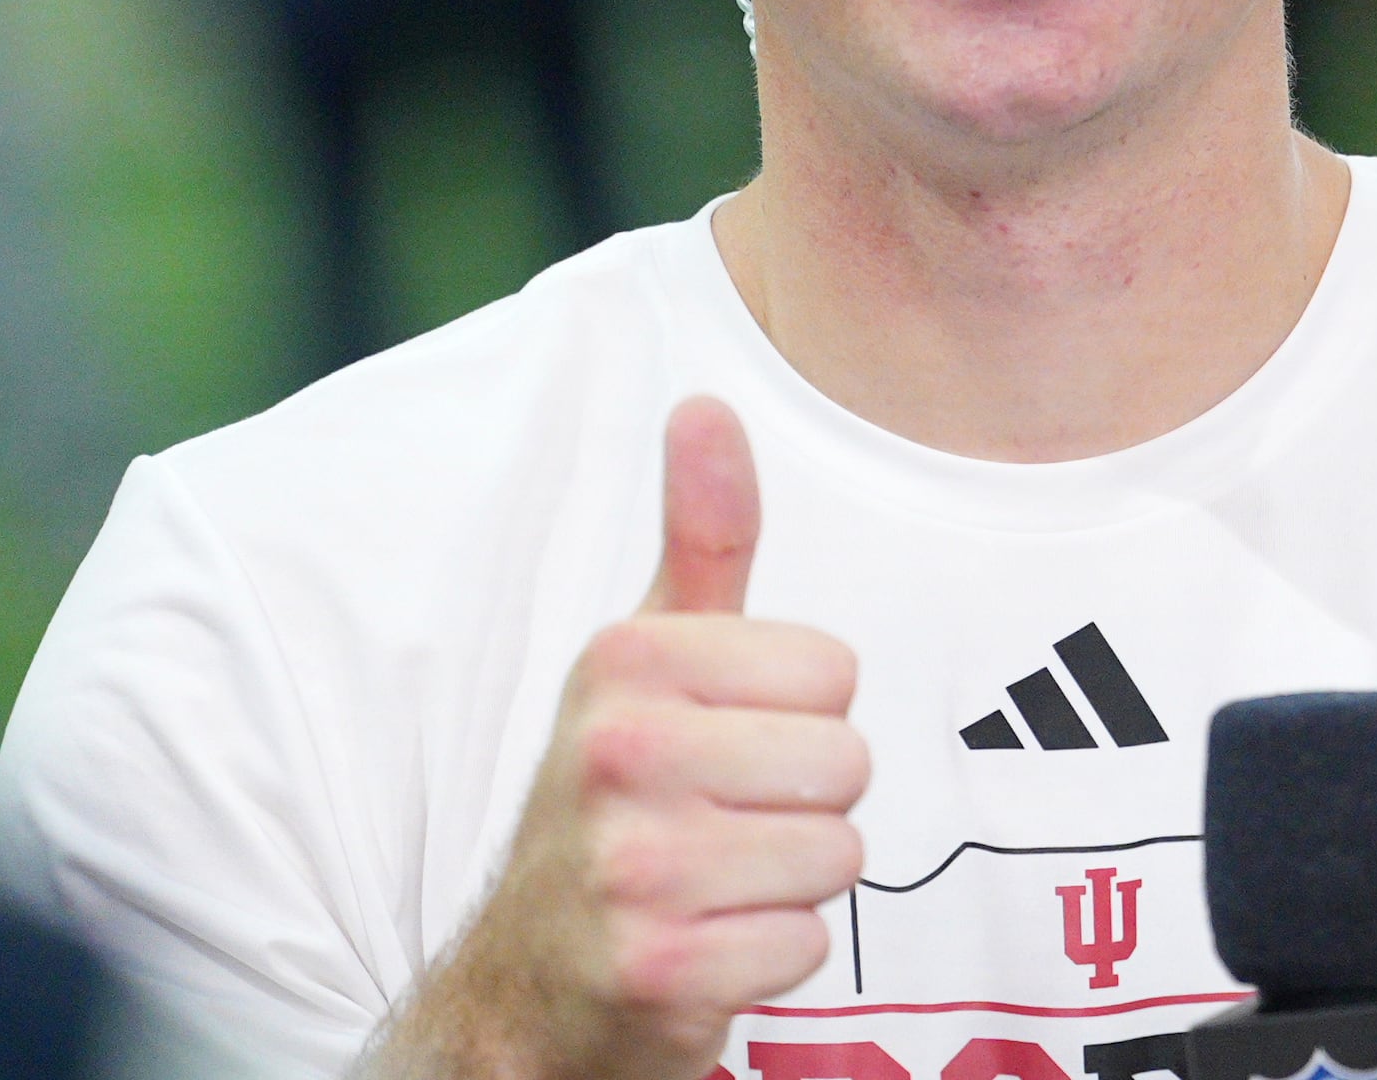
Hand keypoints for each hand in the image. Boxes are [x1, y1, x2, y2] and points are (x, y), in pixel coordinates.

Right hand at [371, 398, 867, 1079]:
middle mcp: (617, 753)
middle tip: (725, 819)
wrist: (529, 974)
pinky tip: (707, 942)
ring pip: (838, 858)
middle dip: (807, 803)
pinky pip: (805, 946)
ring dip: (794, 882)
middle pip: (847, 763)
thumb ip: (702, 534)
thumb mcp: (648, 654)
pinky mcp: (654, 972)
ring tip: (716, 879)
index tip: (727, 739)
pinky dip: (771, 956)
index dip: (799, 713)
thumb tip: (706, 404)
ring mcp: (630, 869)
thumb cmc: (621, 794)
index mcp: (625, 659)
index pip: (834, 670)